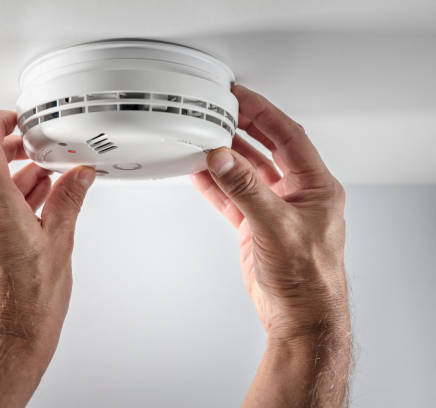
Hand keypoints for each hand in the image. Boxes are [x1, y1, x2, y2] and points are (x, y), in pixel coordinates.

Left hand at [0, 110, 94, 407]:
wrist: (3, 345)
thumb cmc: (27, 307)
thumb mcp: (59, 245)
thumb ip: (68, 202)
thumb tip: (78, 177)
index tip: (16, 118)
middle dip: (10, 147)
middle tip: (36, 147)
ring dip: (13, 175)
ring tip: (47, 180)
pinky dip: (8, 197)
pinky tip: (35, 206)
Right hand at [191, 85, 350, 406]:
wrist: (298, 316)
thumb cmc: (308, 277)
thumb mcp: (276, 225)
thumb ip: (246, 189)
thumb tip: (222, 158)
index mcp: (315, 186)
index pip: (288, 135)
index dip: (263, 112)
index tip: (240, 97)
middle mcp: (296, 193)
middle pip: (266, 148)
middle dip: (243, 128)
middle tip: (219, 110)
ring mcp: (274, 209)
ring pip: (246, 172)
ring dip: (226, 156)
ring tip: (204, 137)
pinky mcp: (256, 226)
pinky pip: (232, 197)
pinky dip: (216, 185)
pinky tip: (200, 173)